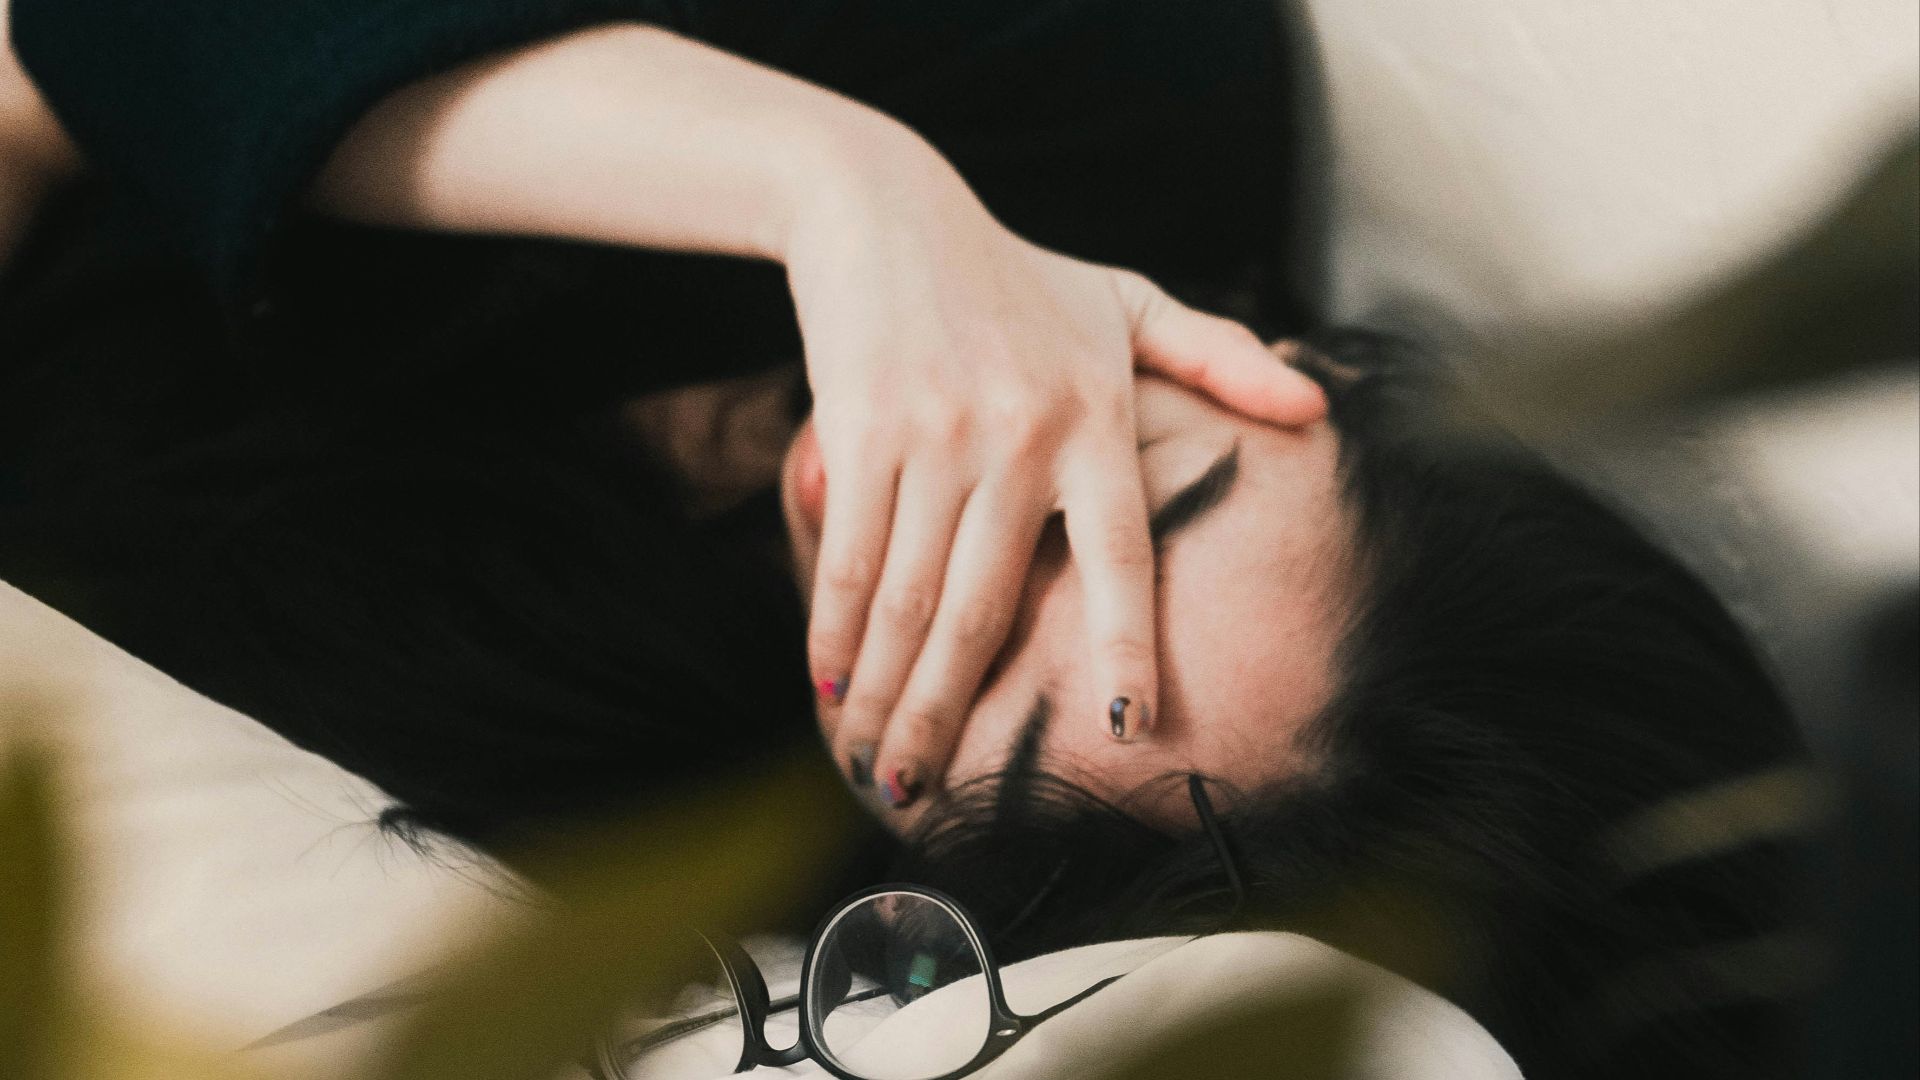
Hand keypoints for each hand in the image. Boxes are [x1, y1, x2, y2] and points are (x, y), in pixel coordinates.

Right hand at [782, 133, 1325, 808]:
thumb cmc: (1016, 273)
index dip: (1121, 646)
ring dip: (885, 695)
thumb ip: (1217, 357)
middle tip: (921, 796)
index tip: (1123, 728)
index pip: (1121, 555)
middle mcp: (1021, 435)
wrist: (886, 209)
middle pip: (986, 607)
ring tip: (871, 766)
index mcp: (1095, 418)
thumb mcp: (1126, 300)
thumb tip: (1315, 412)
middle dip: (947, 715)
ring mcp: (937, 434)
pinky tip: (827, 686)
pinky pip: (851, 554)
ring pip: (912, 596)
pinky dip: (834, 628)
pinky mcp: (861, 427)